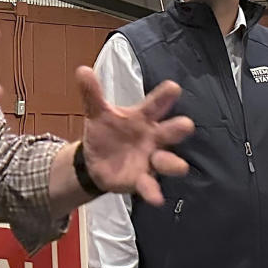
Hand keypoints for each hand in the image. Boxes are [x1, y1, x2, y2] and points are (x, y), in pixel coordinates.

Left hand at [77, 67, 193, 204]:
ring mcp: (150, 159)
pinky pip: (150, 185)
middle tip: (185, 125)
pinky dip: (153, 191)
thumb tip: (82, 70)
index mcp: (143, 117)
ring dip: (172, 163)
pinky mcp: (142, 179)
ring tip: (175, 165)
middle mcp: (153, 137)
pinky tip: (156, 198)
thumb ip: (92, 93)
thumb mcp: (97, 112)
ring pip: (168, 161)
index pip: (156, 104)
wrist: (96, 160)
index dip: (165, 96)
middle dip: (178, 128)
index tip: (173, 88)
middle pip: (170, 131)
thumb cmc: (106, 131)